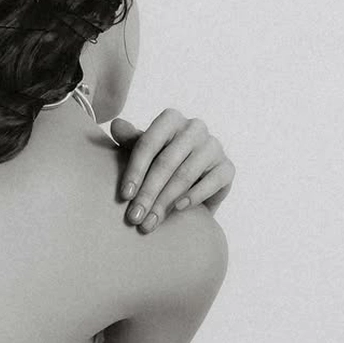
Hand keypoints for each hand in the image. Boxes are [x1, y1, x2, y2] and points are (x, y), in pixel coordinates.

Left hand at [110, 109, 234, 230]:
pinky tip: (178, 209)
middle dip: (148, 192)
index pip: (148, 143)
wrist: (192, 183)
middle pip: (166, 162)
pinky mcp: (227, 167)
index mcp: (171, 119)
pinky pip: (211, 182)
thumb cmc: (160, 162)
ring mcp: (213, 146)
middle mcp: (195, 128)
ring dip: (165, 201)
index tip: (124, 195)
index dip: (134, 170)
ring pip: (186, 174)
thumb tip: (116, 125)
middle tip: (135, 217)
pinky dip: (194, 197)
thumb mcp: (144, 152)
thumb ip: (130, 140)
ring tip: (150, 222)